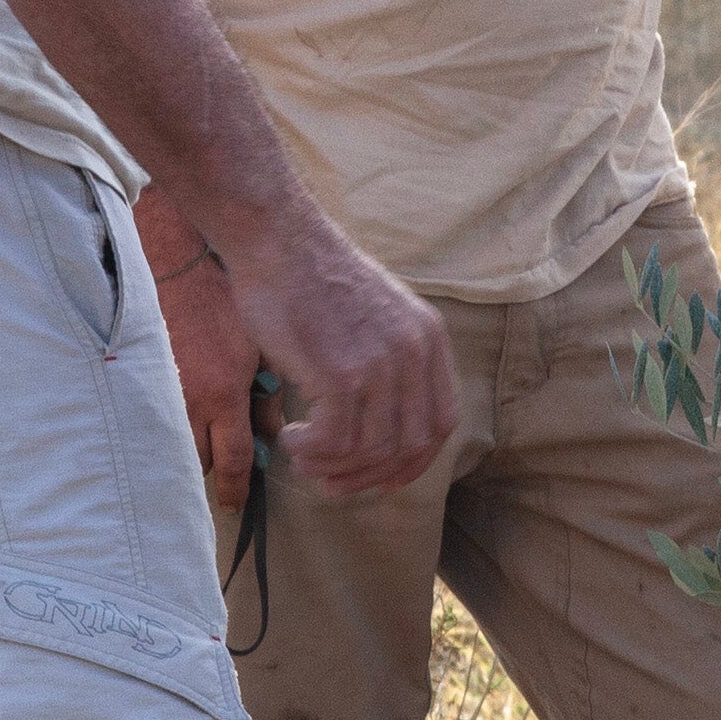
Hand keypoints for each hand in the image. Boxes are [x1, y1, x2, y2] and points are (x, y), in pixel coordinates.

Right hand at [148, 242, 255, 512]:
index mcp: (224, 394)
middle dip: (209, 472)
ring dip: (185, 451)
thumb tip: (270, 433)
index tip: (238, 505)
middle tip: (219, 473)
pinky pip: (149, 422)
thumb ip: (265, 394)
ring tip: (195, 446)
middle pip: (197, 465)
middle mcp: (189, 403)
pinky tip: (168, 422)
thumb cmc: (224, 300)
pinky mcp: (136, 382)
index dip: (237, 490)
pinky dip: (161, 428)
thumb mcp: (260, 347)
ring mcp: (158, 394)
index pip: (234, 462)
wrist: (176, 264)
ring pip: (170, 448)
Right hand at [223, 220, 455, 498]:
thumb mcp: (376, 312)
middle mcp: (414, 353)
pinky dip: (311, 452)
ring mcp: (381, 364)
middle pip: (410, 445)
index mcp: (429, 337)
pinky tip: (290, 437)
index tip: (380, 476)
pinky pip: (336, 443)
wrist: (278, 239)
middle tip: (330, 479)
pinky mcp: (343, 374)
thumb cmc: (311, 276)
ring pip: (371, 451)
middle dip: (369, 475)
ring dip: (332, 466)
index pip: (441, 423)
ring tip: (302, 455)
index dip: (413, 460)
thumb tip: (376, 426)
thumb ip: (388, 360)